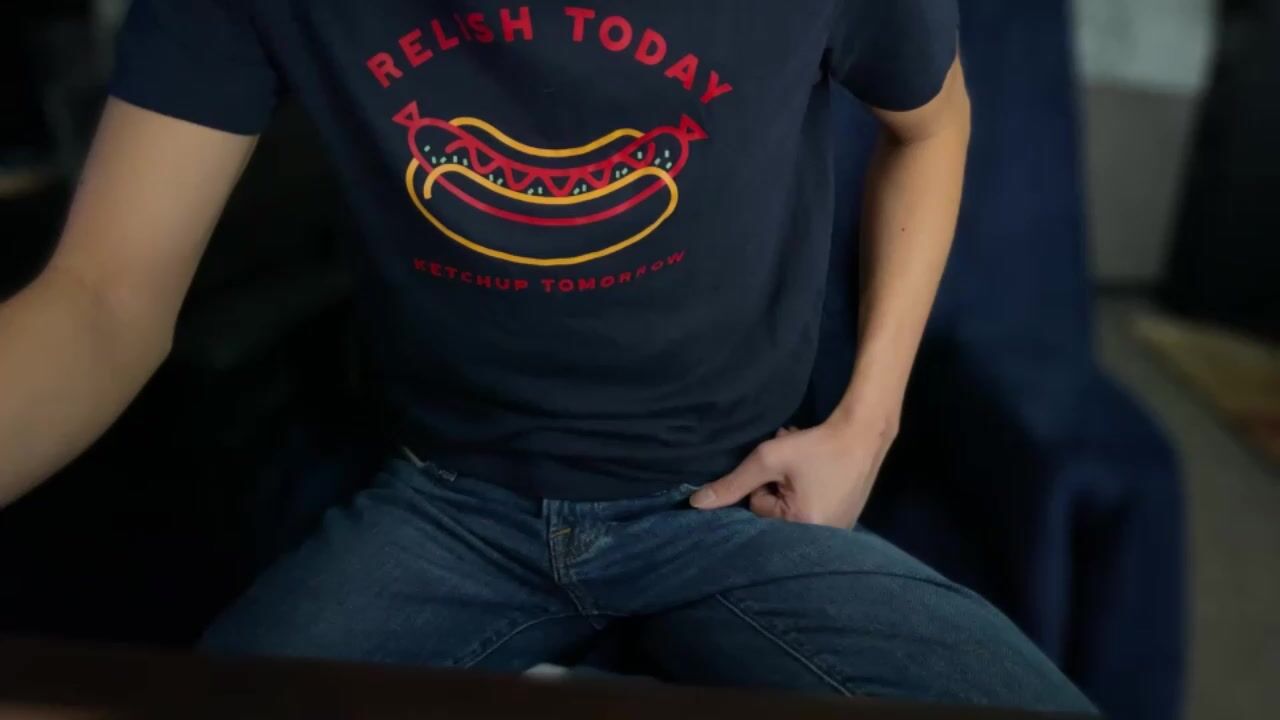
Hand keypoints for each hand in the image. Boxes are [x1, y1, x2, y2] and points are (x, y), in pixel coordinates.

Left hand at [689, 417, 897, 528]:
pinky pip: (810, 514)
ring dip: (790, 490)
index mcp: (801, 527)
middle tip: (792, 467)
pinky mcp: (844, 524)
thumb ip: (732, 483)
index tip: (781, 470)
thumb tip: (695, 504)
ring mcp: (837, 533)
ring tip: (804, 468)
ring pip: (790, 513)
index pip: (757, 510)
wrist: (865, 434)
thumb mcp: (768, 459)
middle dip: (777, 489)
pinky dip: (807, 496)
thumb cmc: (816, 444)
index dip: (763, 484)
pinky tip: (817, 477)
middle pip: (773, 516)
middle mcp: (821, 540)